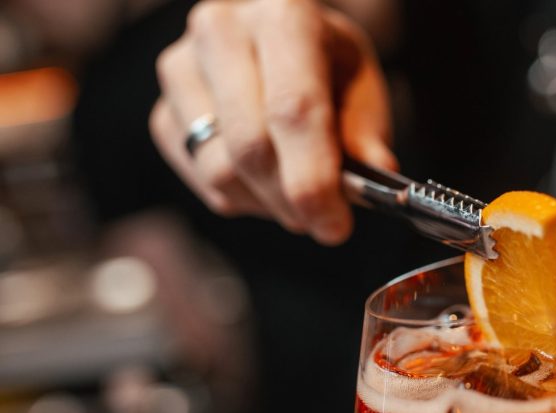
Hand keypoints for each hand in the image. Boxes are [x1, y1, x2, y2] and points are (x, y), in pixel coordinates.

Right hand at [149, 0, 395, 244]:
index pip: (292, 108)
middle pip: (250, 145)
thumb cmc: (327, 67)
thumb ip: (365, 133)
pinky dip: (242, 199)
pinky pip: (200, 181)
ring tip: (298, 194)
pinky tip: (266, 182)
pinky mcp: (162, 111)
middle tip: (324, 222)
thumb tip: (372, 177)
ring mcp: (181, 69)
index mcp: (283, 15)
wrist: (277, 46)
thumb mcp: (361, 86)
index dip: (313, 178)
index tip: (335, 226)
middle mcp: (221, 31)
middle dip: (292, 200)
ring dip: (267, 202)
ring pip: (219, 170)